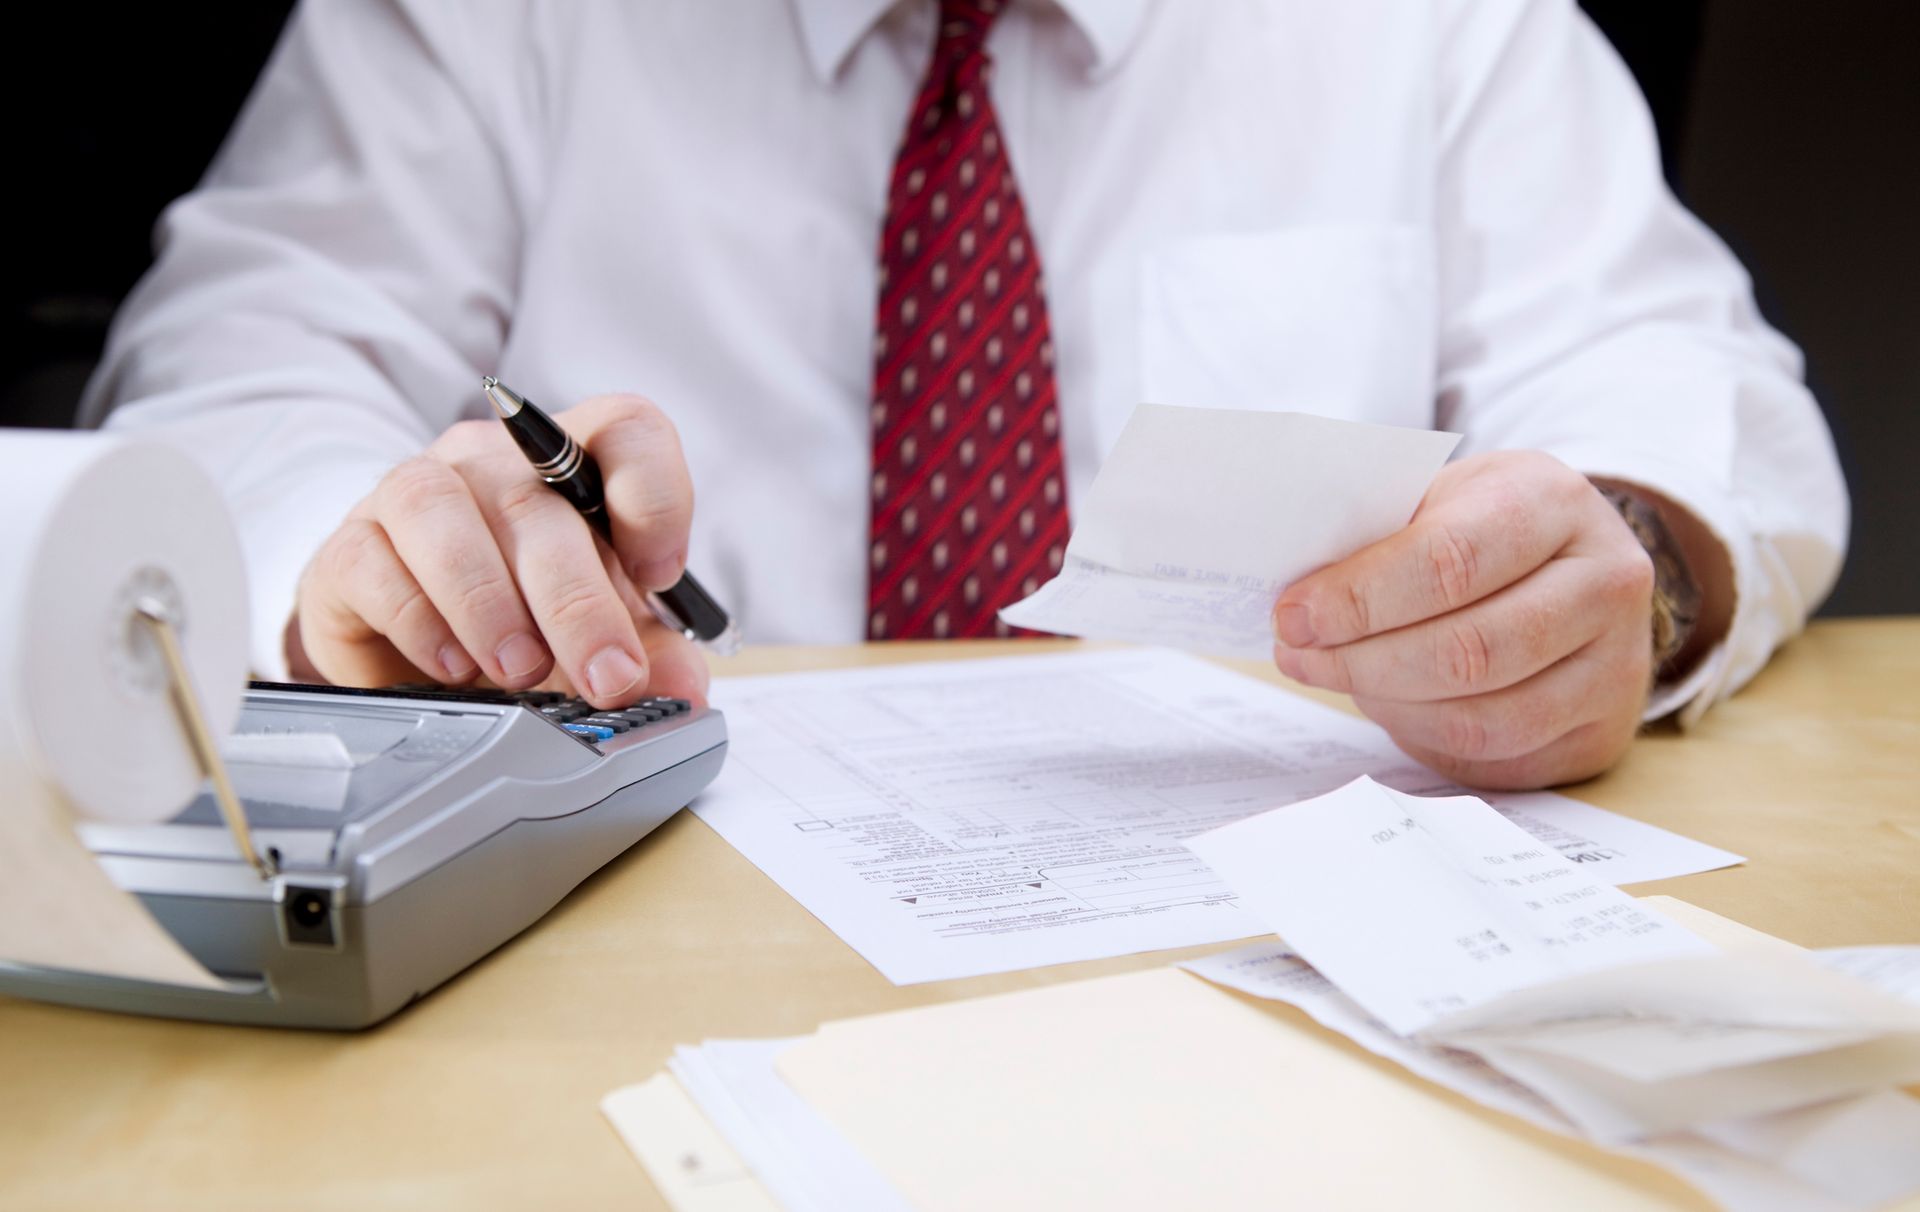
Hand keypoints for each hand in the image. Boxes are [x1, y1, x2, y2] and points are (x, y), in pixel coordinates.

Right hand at [290, 394, 709, 708]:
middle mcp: (492, 459)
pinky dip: (419, 618)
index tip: (659, 575)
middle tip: (608, 677)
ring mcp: (413, 491)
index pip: (626, 429)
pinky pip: (373, 561)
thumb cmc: (527, 617)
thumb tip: (684, 687)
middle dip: (579, 600)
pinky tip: (453, 666)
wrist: (420, 646)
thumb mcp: (604, 633)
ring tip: (522, 670)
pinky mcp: (350, 545)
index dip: (652, 493)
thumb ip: (652, 652)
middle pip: (536, 496)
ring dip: (489, 600)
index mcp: (573, 462)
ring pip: (441, 512)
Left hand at [1271, 450, 1653, 789]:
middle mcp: (1606, 581)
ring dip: (1387, 704)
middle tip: (1298, 656)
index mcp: (1554, 501)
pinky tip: (1388, 704)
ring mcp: (1617, 665)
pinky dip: (1423, 735)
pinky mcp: (1601, 732)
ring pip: (1481, 715)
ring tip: (1337, 676)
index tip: (1294, 616)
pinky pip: (1495, 754)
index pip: (1449, 560)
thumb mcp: (1442, 498)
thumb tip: (1297, 601)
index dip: (1360, 598)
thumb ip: (1380, 537)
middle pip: (1468, 649)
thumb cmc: (1488, 527)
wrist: (1582, 564)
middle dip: (1362, 660)